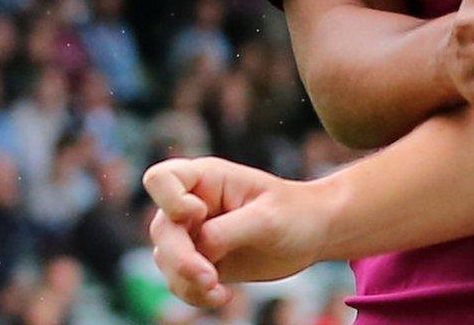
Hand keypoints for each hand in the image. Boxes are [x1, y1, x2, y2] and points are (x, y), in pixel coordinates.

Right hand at [144, 157, 326, 307]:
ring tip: (219, 292)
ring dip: (188, 282)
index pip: (160, 179)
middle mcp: (192, 204)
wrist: (313, 233)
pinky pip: (180, 281)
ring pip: (165, 261)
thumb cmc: (295, 213)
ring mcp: (193, 233)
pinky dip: (194, 294)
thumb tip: (198, 251)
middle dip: (181, 259)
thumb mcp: (266, 218)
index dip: (169, 200)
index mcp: (206, 178)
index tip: (199, 214)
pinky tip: (222, 296)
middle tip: (210, 278)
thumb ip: (226, 232)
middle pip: (161, 230)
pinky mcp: (201, 260)